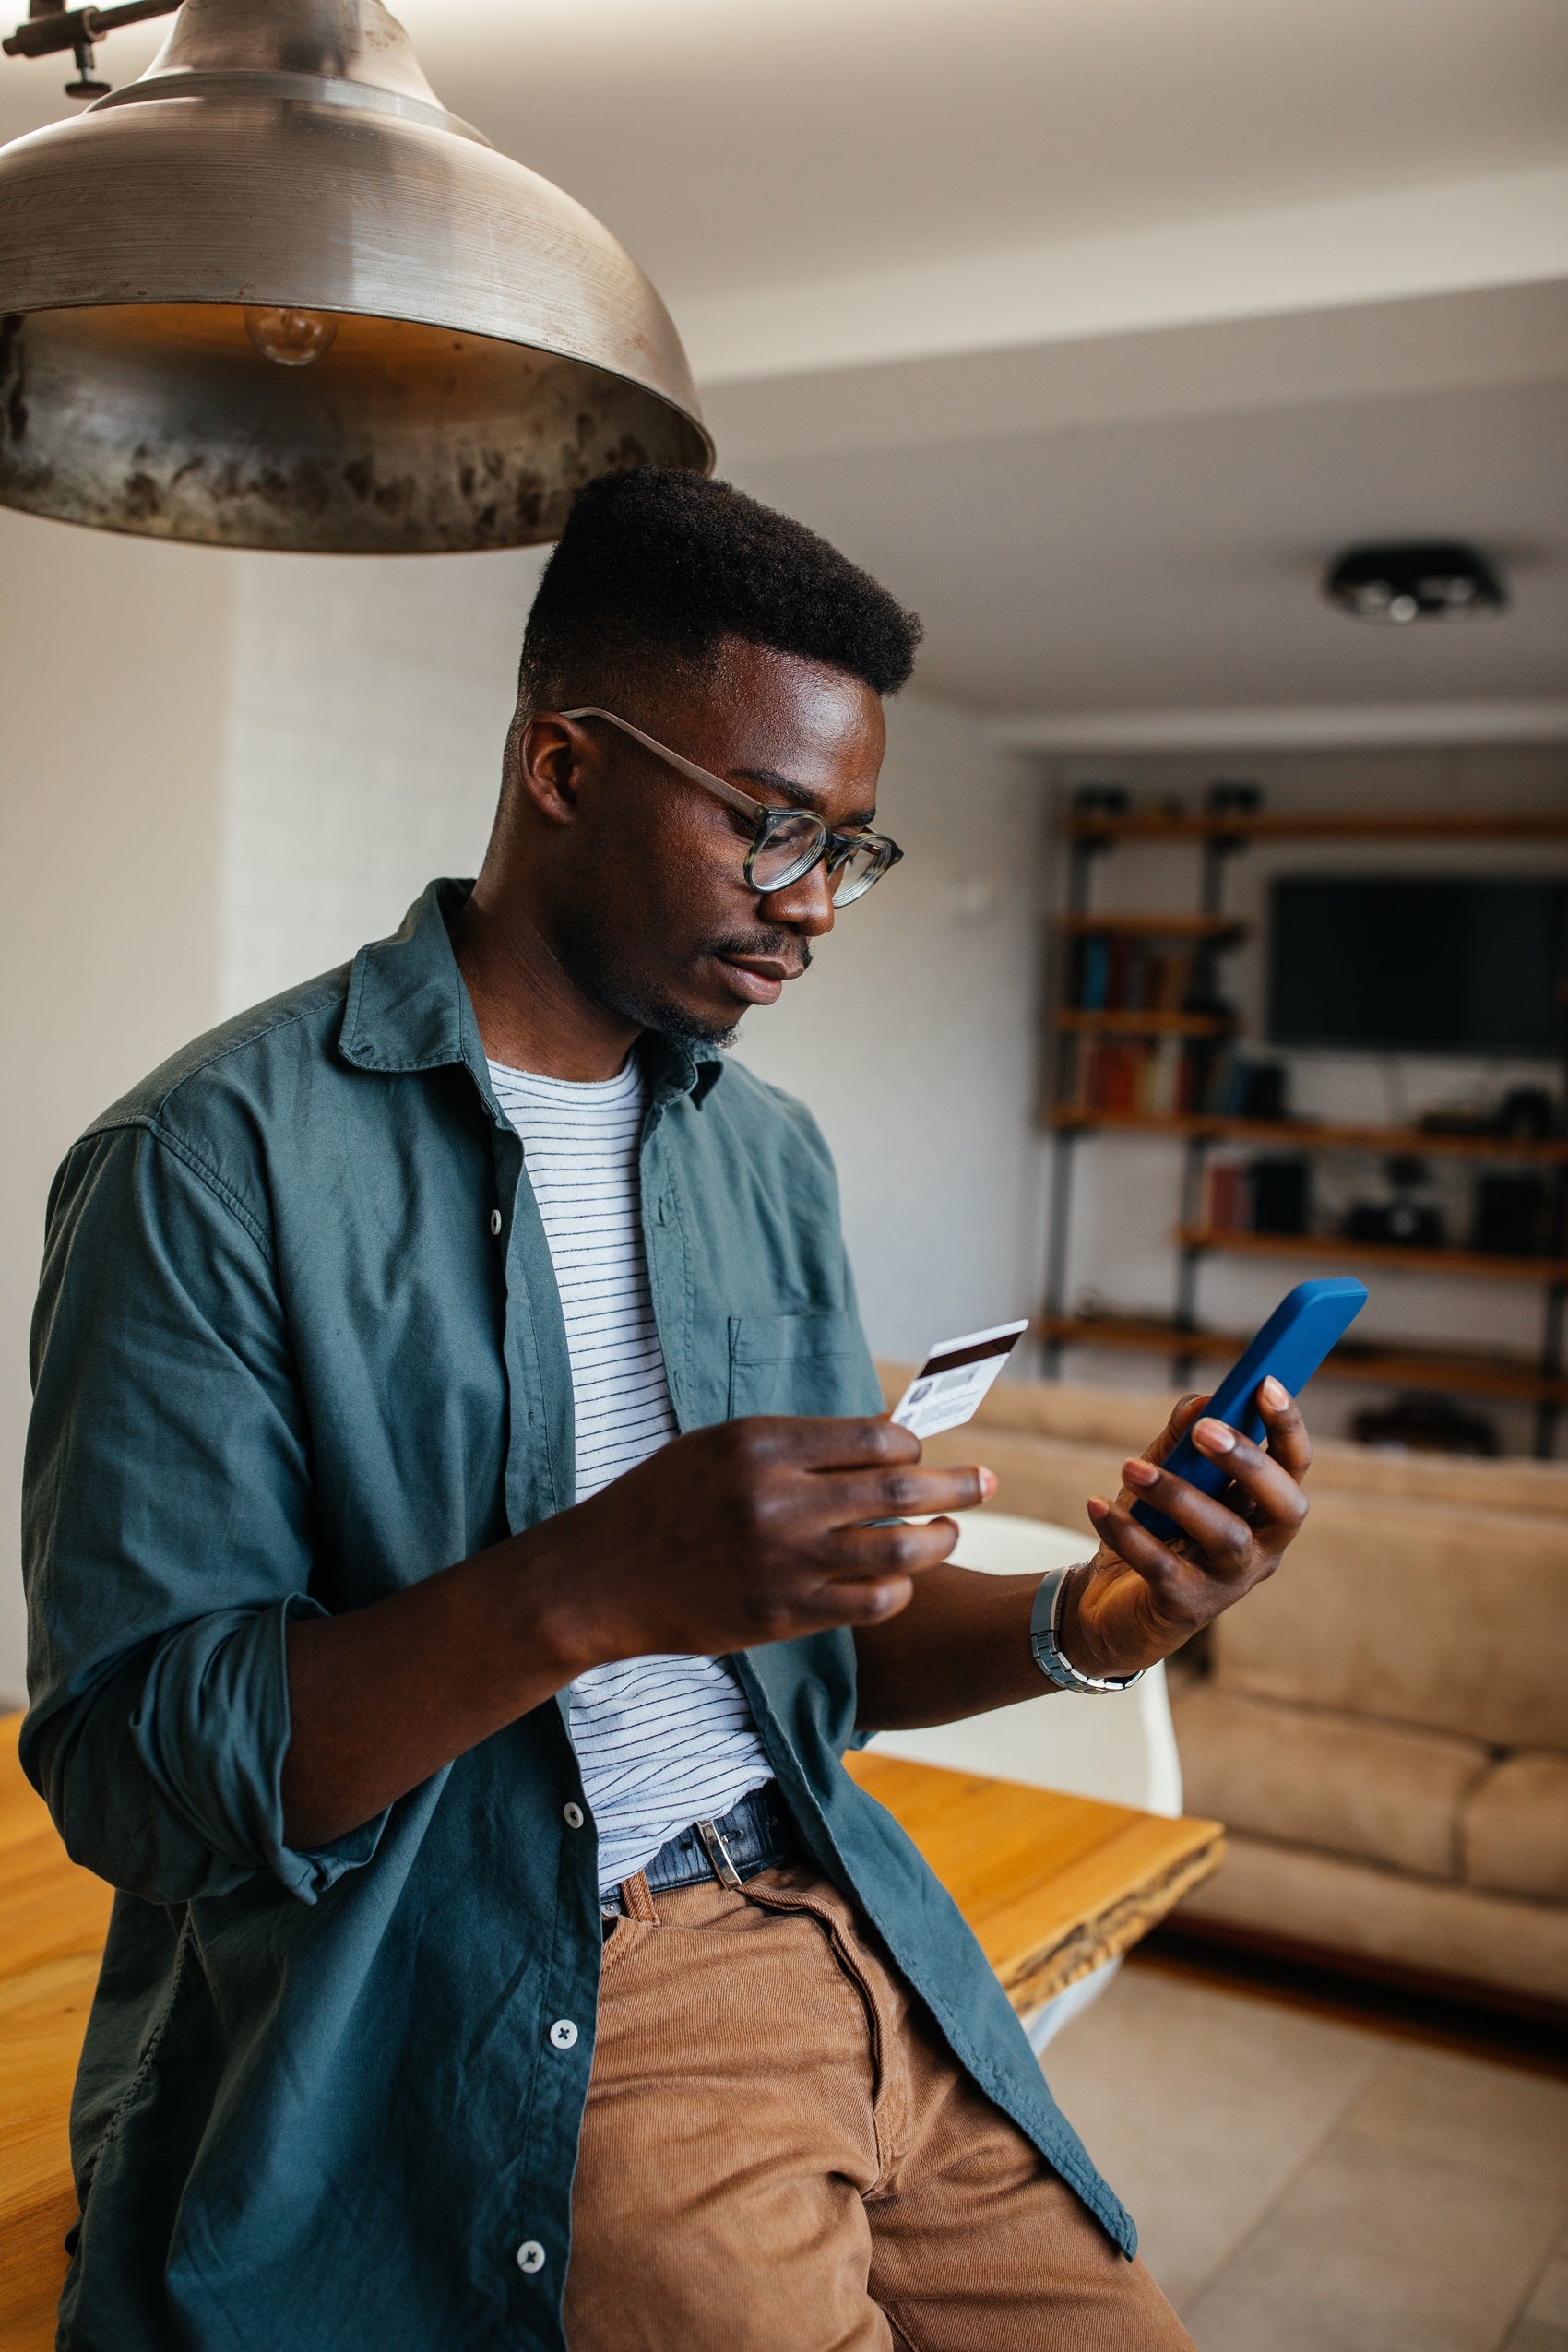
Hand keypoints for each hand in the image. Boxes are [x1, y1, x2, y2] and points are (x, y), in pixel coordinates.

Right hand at [538, 1415, 995, 1668]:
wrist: (601, 1578)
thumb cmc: (661, 1501)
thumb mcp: (719, 1448)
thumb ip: (797, 1445)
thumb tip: (879, 1438)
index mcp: (763, 1445)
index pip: (873, 1436)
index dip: (912, 1445)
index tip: (923, 1451)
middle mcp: (779, 1499)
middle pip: (900, 1491)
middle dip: (957, 1484)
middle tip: (986, 1482)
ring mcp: (784, 1561)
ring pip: (898, 1551)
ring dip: (939, 1540)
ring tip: (950, 1533)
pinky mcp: (783, 1614)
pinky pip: (871, 1603)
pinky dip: (898, 1590)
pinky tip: (899, 1582)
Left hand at [1059, 1378, 1310, 1681]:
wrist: (1110, 1606)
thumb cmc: (1153, 1533)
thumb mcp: (1168, 1477)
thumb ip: (1184, 1439)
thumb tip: (1202, 1402)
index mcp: (1264, 1512)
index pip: (1294, 1467)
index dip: (1287, 1426)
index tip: (1264, 1383)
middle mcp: (1260, 1550)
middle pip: (1282, 1505)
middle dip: (1248, 1463)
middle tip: (1206, 1430)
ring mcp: (1227, 1583)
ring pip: (1225, 1536)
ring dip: (1179, 1495)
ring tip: (1132, 1468)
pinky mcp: (1184, 1607)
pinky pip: (1160, 1566)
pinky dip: (1127, 1533)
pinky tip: (1097, 1506)